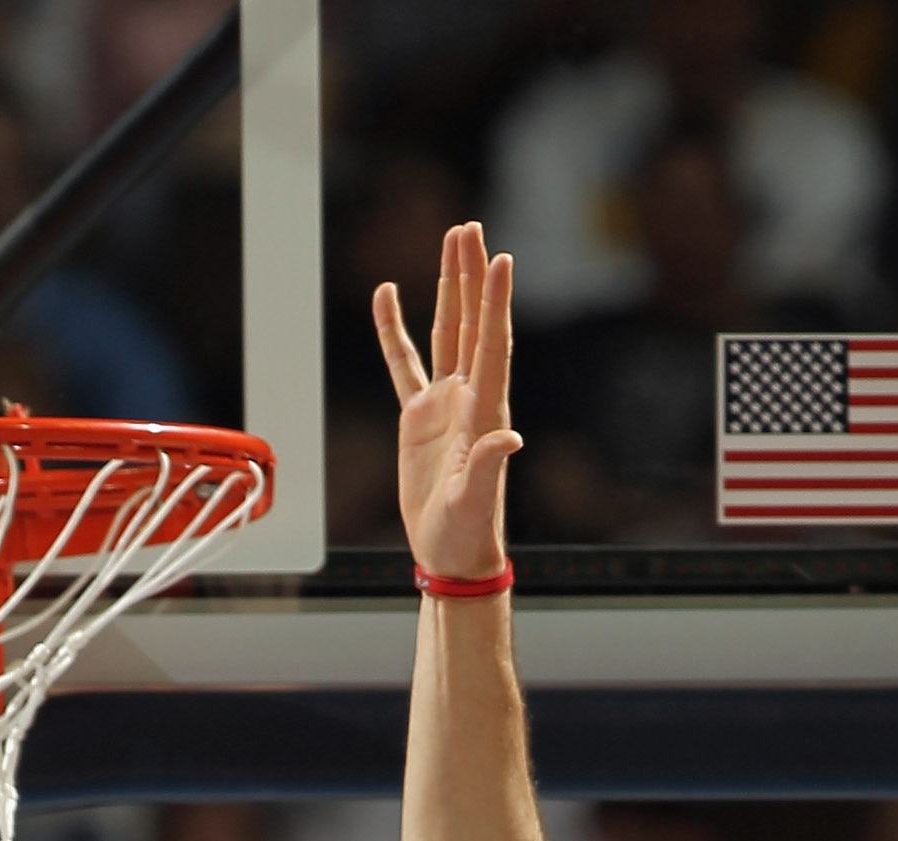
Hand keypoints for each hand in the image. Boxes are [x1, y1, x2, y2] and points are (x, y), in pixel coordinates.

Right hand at [373, 220, 519, 580]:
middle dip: (472, 276)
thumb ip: (488, 466)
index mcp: (485, 410)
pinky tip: (388, 295)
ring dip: (449, 286)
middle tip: (471, 230)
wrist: (451, 552)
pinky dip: (394, 330)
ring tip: (451, 242)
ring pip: (448, 330)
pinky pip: (405, 363)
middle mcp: (469, 397)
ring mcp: (445, 403)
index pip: (492, 344)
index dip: (496, 302)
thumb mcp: (475, 502)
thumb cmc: (465, 532)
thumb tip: (509, 438)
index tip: (501, 259)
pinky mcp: (419, 417)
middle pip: (472, 322)